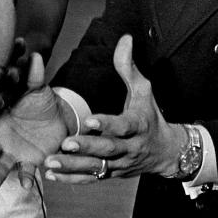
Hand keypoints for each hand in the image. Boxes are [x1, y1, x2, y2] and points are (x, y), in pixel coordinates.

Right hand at [0, 53, 68, 188]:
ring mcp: (14, 149)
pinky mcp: (29, 160)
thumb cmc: (41, 100)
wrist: (59, 118)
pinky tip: (24, 185)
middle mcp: (1, 135)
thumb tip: (34, 54)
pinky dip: (24, 178)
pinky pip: (25, 170)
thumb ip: (33, 76)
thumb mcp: (38, 88)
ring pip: (1, 162)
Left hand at [43, 35, 182, 182]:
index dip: (107, 124)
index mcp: (138, 125)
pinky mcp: (111, 174)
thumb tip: (124, 38)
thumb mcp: (143, 90)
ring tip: (50, 162)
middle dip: (87, 147)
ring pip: (97, 167)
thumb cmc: (150, 115)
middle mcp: (129, 147)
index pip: (123, 125)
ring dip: (73, 166)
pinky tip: (52, 175)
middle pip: (108, 149)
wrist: (166, 152)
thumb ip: (128, 67)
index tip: (88, 121)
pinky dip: (72, 179)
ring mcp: (120, 163)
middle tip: (65, 143)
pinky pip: (91, 179)